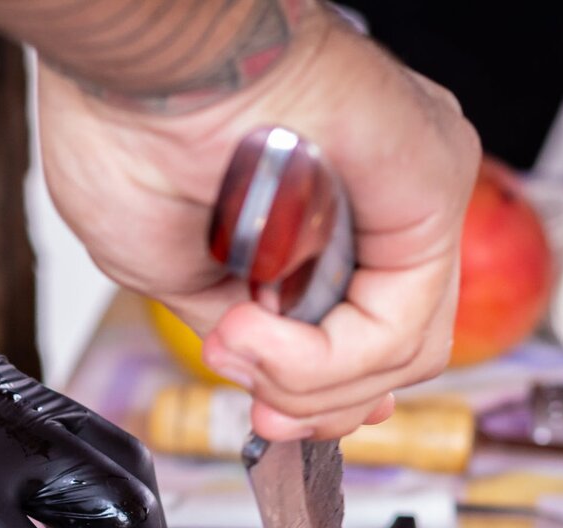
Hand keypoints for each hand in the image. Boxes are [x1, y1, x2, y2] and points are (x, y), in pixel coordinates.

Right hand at [37, 18, 479, 440]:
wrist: (137, 68)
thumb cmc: (131, 135)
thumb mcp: (177, 276)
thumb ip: (247, 333)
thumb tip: (271, 386)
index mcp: (330, 211)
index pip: (371, 336)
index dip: (324, 397)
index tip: (272, 424)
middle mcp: (382, 199)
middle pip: (393, 357)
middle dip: (314, 405)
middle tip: (257, 411)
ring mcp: (414, 191)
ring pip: (403, 353)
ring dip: (307, 383)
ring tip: (238, 350)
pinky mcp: (431, 184)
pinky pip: (402, 325)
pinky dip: (325, 360)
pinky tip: (258, 333)